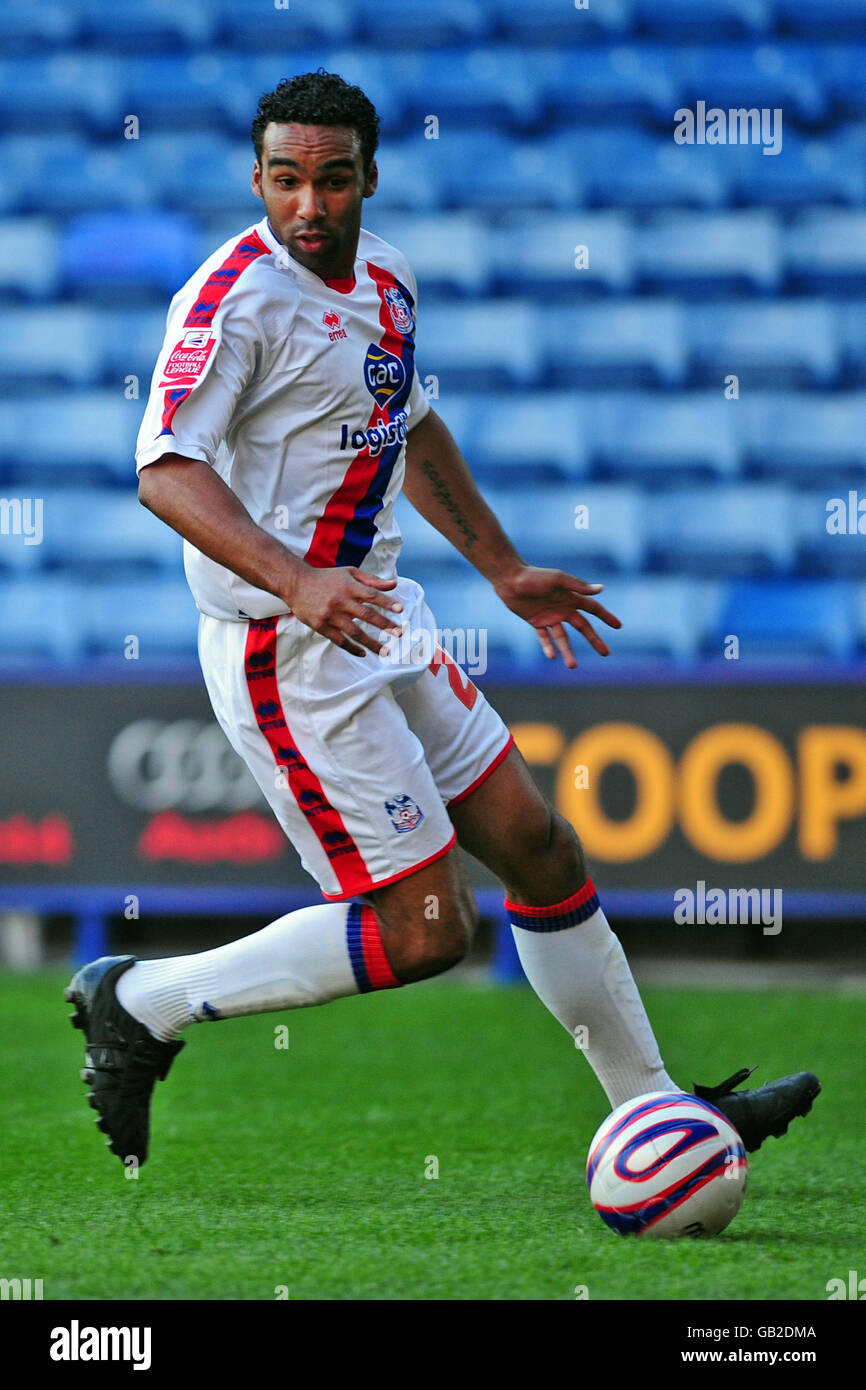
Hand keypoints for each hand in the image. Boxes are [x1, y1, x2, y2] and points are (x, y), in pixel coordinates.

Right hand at [288, 565, 403, 656]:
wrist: (296, 583)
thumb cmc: (326, 578)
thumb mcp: (349, 573)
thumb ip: (372, 580)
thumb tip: (394, 584)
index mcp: (349, 586)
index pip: (372, 595)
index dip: (387, 602)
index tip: (401, 610)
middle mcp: (340, 601)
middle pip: (366, 615)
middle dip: (384, 625)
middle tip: (399, 634)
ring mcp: (330, 615)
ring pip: (354, 632)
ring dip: (371, 643)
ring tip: (385, 651)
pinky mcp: (321, 626)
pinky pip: (339, 640)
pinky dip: (352, 648)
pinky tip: (363, 653)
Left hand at [494, 565, 621, 668]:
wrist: (510, 579)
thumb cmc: (534, 576)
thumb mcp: (558, 580)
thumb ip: (578, 586)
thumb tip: (601, 589)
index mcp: (571, 597)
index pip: (593, 608)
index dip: (606, 617)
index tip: (618, 626)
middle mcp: (563, 608)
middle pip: (583, 627)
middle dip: (594, 639)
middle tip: (605, 653)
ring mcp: (550, 616)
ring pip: (563, 638)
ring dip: (567, 651)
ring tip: (573, 666)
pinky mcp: (536, 621)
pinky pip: (544, 637)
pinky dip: (548, 646)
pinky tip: (552, 656)